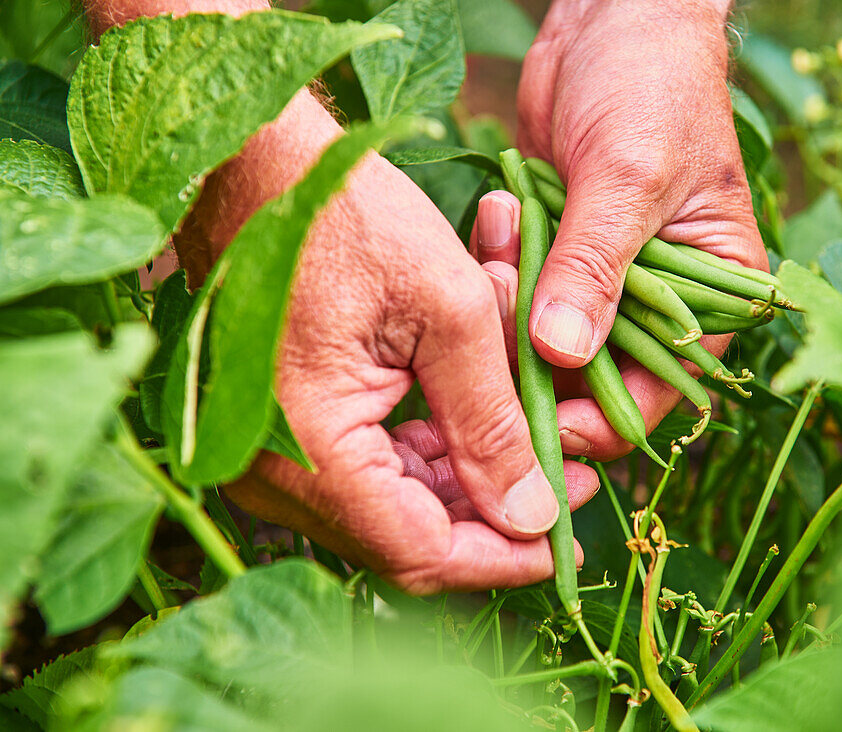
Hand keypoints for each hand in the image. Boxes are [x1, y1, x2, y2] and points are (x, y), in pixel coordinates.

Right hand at [175, 93, 598, 593]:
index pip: (422, 551)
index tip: (567, 538)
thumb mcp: (449, 311)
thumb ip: (492, 422)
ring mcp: (265, 451)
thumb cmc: (348, 215)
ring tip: (535, 432)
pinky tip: (474, 411)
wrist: (254, 161)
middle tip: (569, 475)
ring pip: (389, 503)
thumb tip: (533, 514)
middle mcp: (271, 469)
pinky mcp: (275, 425)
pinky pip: (361, 468)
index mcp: (310, 445)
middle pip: (406, 535)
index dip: (504, 554)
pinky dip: (425, 449)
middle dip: (494, 509)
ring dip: (465, 475)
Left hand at [472, 0, 766, 460]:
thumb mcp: (629, 176)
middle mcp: (655, 297)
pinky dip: (497, 261)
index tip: (539, 416)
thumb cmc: (652, 86)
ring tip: (504, 233)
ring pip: (539, 335)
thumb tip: (562, 353)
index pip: (660, 389)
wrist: (613, 18)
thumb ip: (596, 266)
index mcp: (709, 294)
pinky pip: (513, 286)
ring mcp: (598, 275)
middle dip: (536, 351)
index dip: (602, 416)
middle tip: (500, 293)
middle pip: (590, 374)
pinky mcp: (552, 248)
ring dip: (509, 299)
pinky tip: (500, 210)